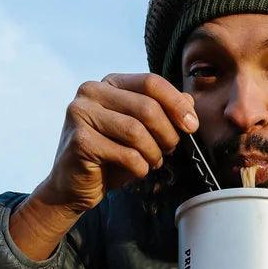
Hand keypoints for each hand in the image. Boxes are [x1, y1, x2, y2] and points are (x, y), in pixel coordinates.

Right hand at [9, 73, 199, 259]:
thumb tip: (189, 100)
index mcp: (109, 83)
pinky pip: (126, 155)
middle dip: (167, 134)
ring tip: (153, 162)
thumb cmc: (110, 157)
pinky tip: (136, 172)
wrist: (75, 186)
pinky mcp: (80, 141)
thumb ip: (163, 112)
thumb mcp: (141, 131)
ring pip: (137, 131)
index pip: (151, 82)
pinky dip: (140, 168)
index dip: (177, 104)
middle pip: (147, 107)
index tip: (192, 126)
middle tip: (170, 150)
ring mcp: (81, 114)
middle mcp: (91, 92)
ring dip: (154, 153)